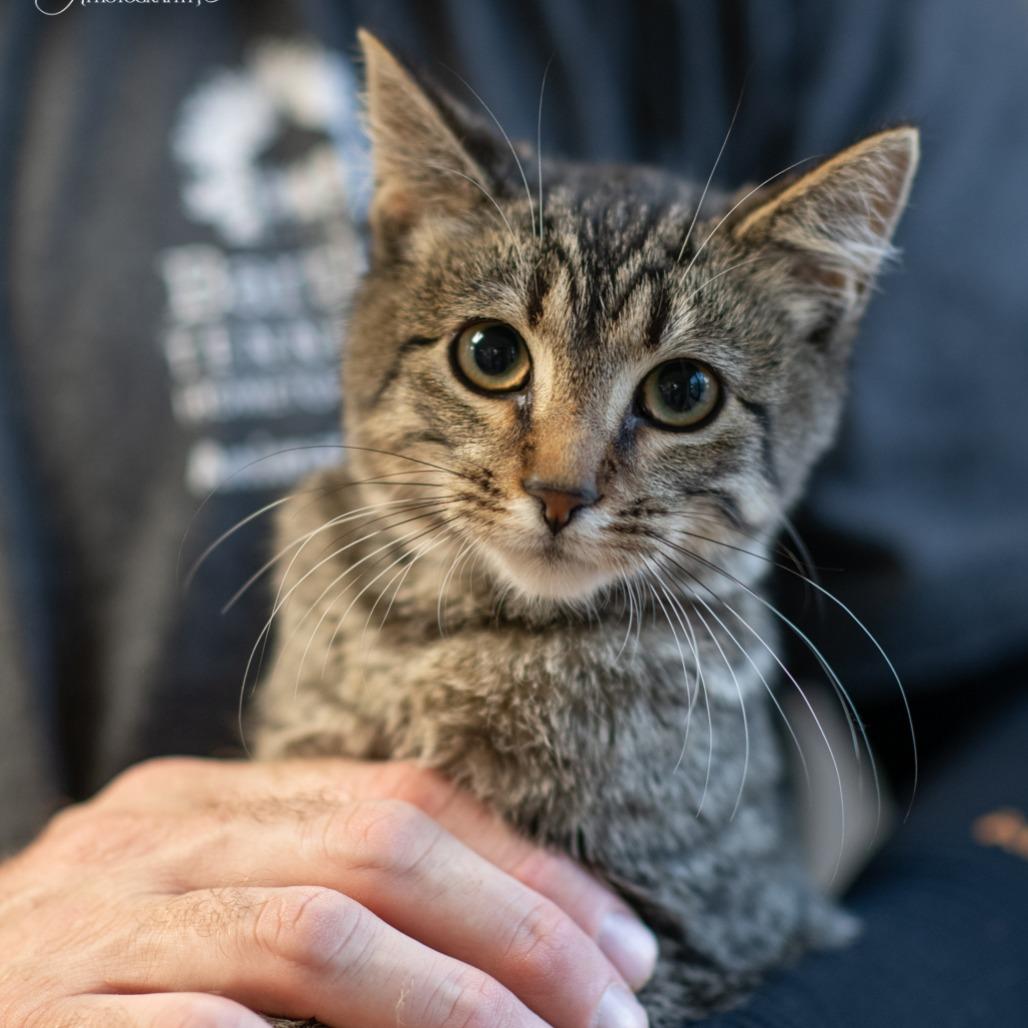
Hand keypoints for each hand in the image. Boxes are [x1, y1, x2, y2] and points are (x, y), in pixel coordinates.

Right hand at [0, 757, 654, 1026]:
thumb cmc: (97, 989)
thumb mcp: (202, 916)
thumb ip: (317, 902)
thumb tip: (498, 955)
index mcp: (200, 802)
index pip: (397, 799)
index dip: (523, 869)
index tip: (621, 941)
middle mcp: (151, 838)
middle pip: (378, 847)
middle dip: (520, 932)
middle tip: (620, 1010)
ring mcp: (93, 923)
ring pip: (318, 932)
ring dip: (456, 1003)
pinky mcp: (50, 1018)